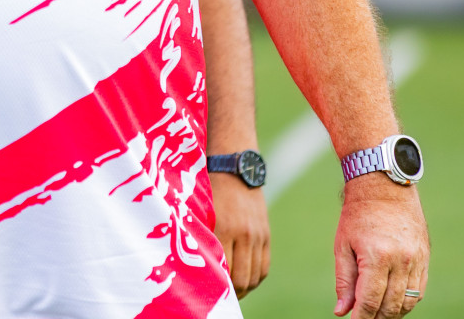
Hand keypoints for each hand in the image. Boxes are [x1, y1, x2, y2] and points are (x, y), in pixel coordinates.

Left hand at [209, 171, 269, 296]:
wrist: (235, 167)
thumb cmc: (208, 188)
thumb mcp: (201, 210)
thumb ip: (201, 235)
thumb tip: (198, 263)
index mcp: (222, 228)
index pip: (222, 269)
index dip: (216, 285)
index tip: (208, 291)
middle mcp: (242, 234)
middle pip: (240, 278)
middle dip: (231, 293)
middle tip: (222, 297)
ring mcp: (257, 235)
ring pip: (254, 276)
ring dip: (244, 288)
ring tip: (233, 292)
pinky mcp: (265, 234)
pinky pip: (264, 266)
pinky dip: (255, 278)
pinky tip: (245, 280)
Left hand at [334, 178, 428, 316]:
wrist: (384, 189)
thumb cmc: (357, 216)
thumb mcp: (342, 246)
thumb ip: (344, 281)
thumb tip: (342, 311)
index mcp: (377, 257)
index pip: (371, 300)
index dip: (362, 318)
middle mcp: (401, 261)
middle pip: (391, 305)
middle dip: (377, 318)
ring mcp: (416, 260)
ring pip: (408, 301)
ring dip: (393, 313)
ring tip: (378, 315)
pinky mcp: (425, 258)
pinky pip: (419, 290)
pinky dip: (406, 301)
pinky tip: (393, 303)